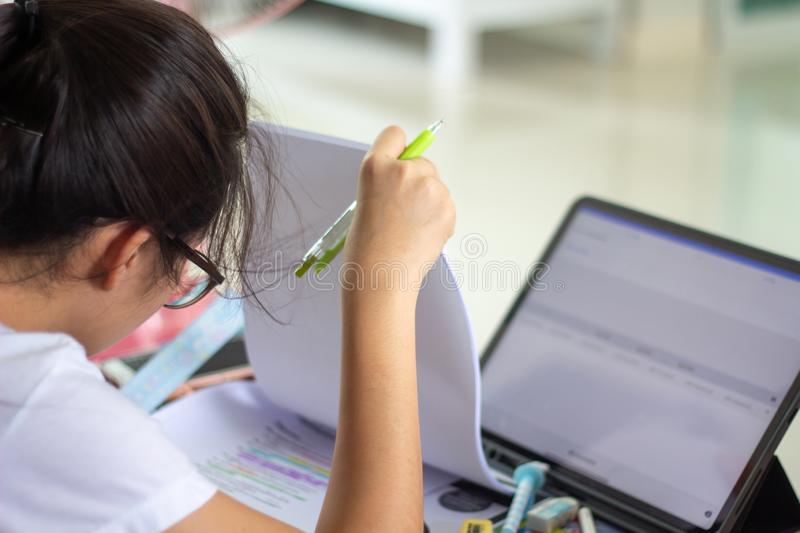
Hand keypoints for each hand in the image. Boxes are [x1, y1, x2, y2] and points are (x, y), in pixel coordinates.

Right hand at [342, 125, 454, 296]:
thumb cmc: (368, 246)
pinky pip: (445, 205)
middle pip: (421, 161)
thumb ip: (387, 180)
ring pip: (435, 185)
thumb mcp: (366, 200)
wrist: (382, 276)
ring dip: (427, 202)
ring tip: (408, 228)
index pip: (394, 135)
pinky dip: (437, 218)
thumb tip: (412, 171)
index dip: (396, 151)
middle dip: (416, 180)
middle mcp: (404, 171)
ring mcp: (429, 188)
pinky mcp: (447, 207)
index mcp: (375, 167)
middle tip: (400, 211)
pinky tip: (420, 235)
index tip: (399, 161)